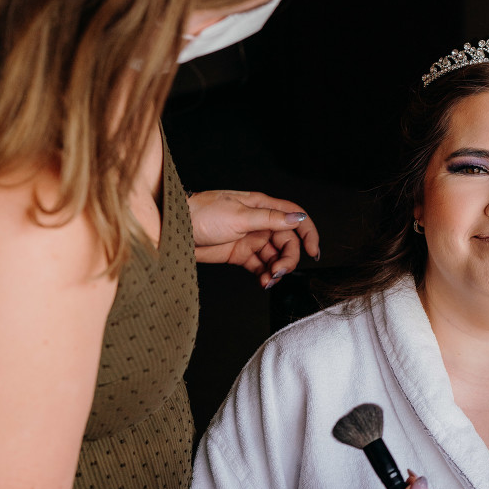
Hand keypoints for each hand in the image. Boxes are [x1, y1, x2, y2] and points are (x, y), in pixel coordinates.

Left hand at [186, 190, 319, 284]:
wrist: (176, 228)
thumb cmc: (203, 213)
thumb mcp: (240, 215)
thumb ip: (270, 219)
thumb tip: (297, 219)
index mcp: (262, 206)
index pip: (294, 216)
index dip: (307, 233)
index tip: (313, 251)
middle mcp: (259, 222)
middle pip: (286, 241)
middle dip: (288, 258)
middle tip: (280, 270)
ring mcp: (250, 239)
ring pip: (274, 256)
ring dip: (276, 270)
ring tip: (269, 279)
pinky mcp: (240, 254)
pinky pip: (260, 266)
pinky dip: (264, 275)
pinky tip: (263, 282)